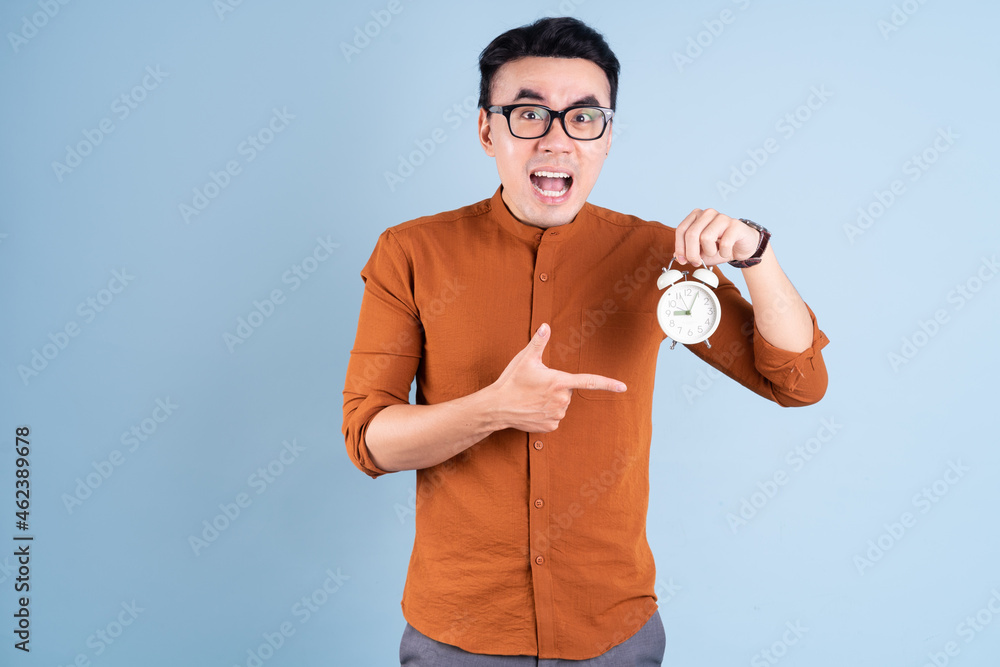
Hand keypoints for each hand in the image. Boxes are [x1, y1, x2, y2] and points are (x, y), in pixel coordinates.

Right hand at [487, 323, 626, 432]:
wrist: (497, 407)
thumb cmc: (511, 381)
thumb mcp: (525, 359)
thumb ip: (538, 342)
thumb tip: (545, 326)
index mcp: (559, 382)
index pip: (589, 381)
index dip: (608, 384)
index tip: (623, 387)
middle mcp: (561, 400)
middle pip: (567, 392)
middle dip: (557, 388)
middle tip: (537, 386)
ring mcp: (556, 415)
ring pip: (561, 406)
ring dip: (551, 402)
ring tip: (532, 398)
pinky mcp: (550, 426)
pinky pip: (554, 418)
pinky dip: (546, 414)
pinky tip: (532, 409)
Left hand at [674, 208, 759, 266]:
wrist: (743, 246)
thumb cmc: (720, 247)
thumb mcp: (701, 252)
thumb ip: (688, 253)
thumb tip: (677, 256)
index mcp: (696, 216)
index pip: (681, 230)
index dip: (679, 247)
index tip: (682, 260)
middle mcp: (708, 213)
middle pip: (691, 234)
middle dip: (691, 253)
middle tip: (697, 262)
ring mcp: (722, 217)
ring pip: (706, 237)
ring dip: (709, 252)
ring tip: (715, 252)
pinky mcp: (735, 224)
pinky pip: (724, 243)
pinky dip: (723, 253)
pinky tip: (726, 252)